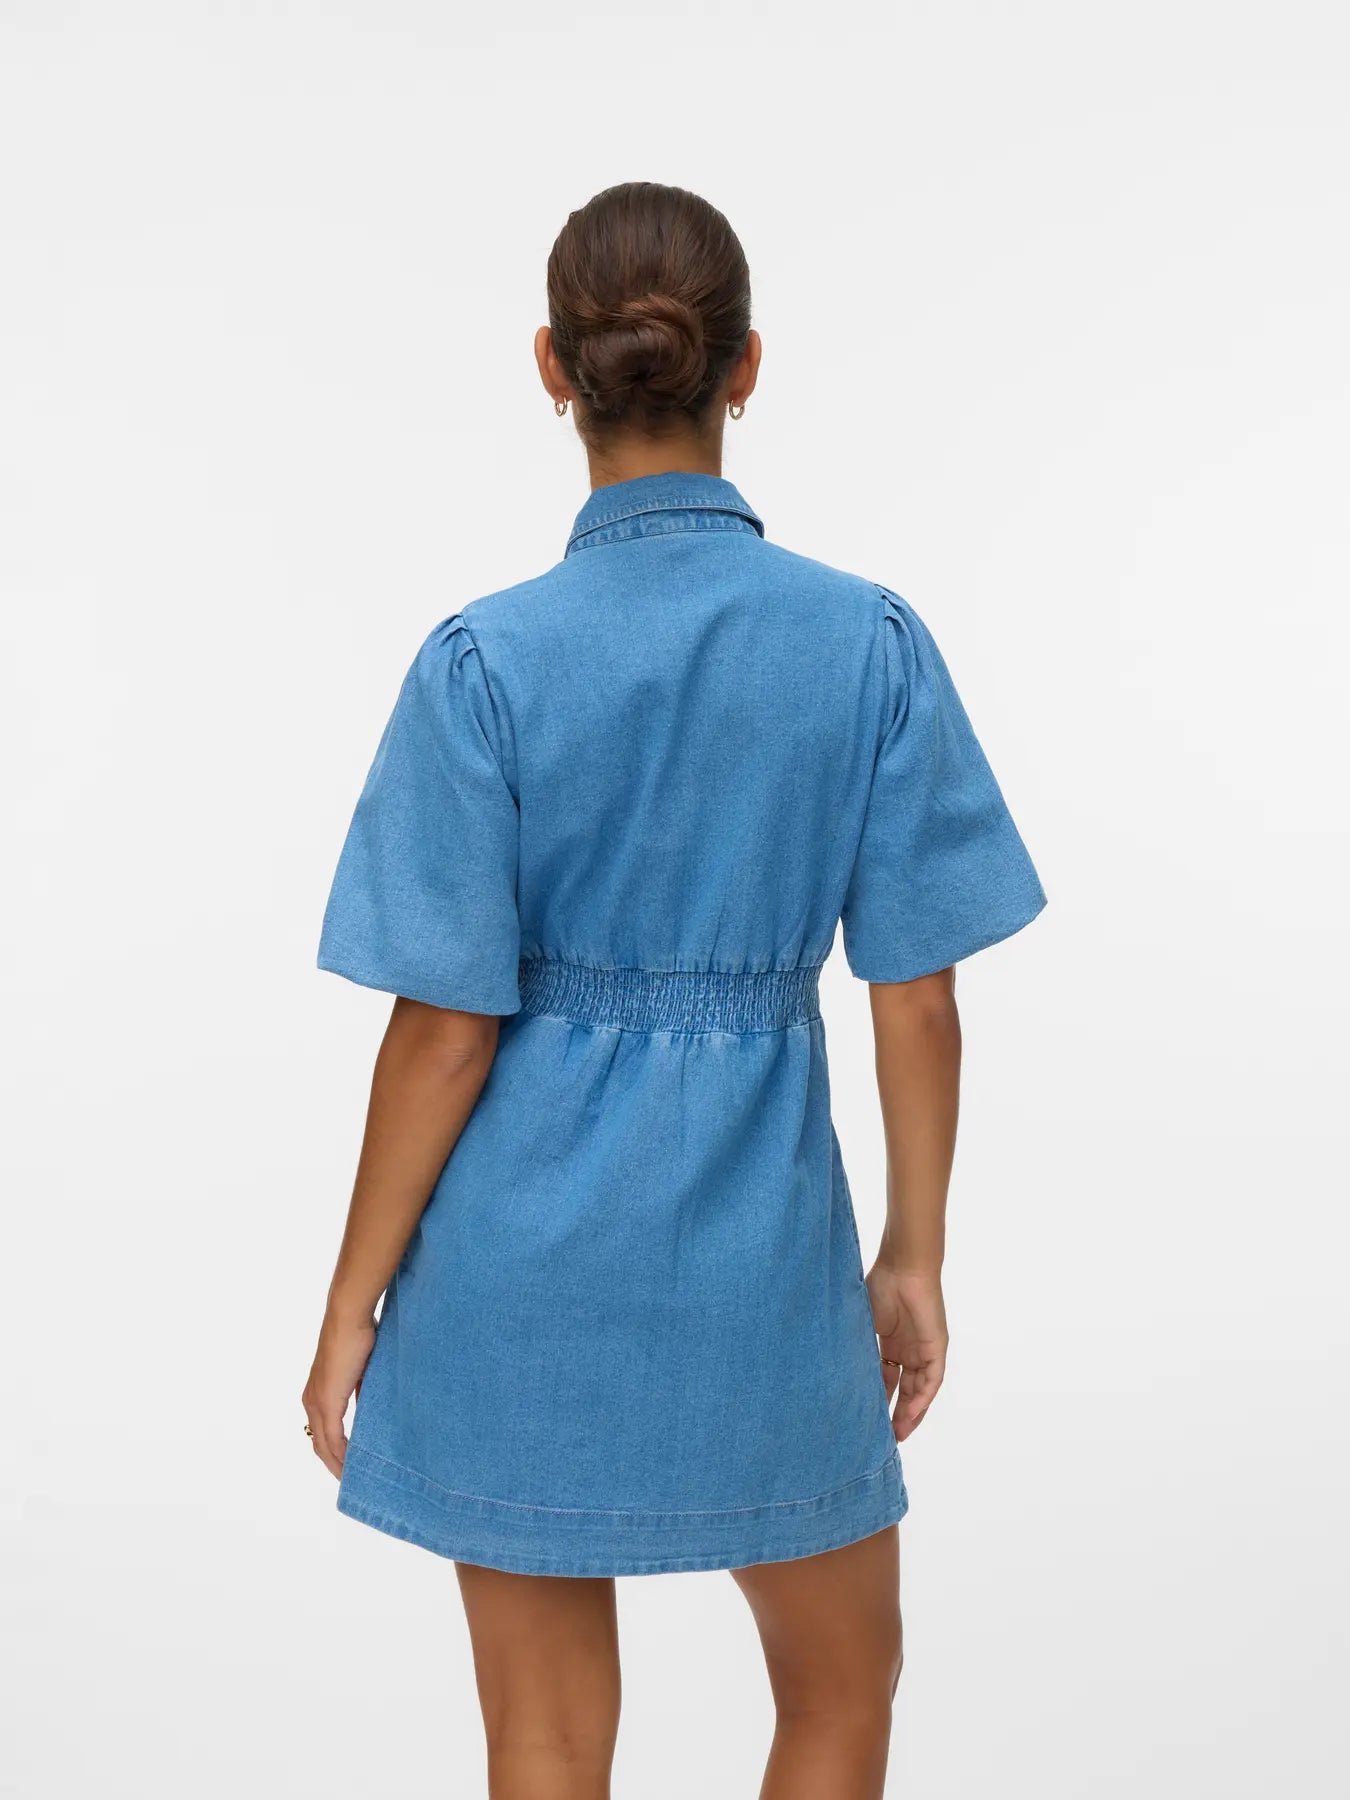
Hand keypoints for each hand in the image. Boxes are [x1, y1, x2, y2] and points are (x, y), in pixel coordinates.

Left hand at [302, 1309, 375, 1477]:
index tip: (348, 1464)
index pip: (322, 1431)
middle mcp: (312, 1400)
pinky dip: (342, 1454)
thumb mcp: (361, 1370)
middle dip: (334, 1464)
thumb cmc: (357, 1334)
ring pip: (324, 1445)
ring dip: (337, 1463)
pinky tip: (352, 1464)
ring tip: (352, 1478)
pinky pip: (333, 1438)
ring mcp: (317, 1402)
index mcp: (318, 1392)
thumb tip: (371, 1406)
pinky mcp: (327, 1401)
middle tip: (351, 1479)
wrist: (348, 1317)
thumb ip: (361, 1390)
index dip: (333, 1450)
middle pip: (319, 1444)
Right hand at [865, 1264, 947, 1441]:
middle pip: (904, 1390)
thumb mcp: (861, 1322)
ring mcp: (924, 1349)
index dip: (878, 1401)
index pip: (886, 1380)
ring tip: (897, 1435)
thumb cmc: (880, 1284)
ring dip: (910, 1413)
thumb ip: (854, 1344)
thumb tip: (828, 1367)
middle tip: (884, 1438)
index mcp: (891, 1343)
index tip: (866, 1421)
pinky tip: (910, 1414)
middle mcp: (909, 1350)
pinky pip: (931, 1380)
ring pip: (920, 1390)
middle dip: (895, 1414)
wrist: (903, 1266)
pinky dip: (922, 1399)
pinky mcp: (937, 1347)